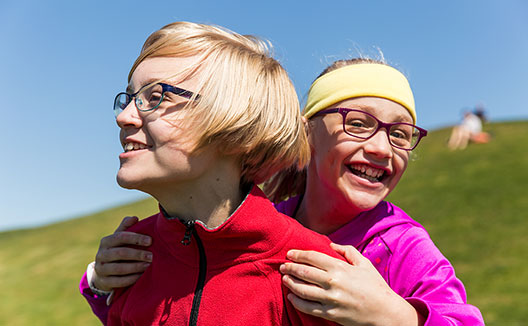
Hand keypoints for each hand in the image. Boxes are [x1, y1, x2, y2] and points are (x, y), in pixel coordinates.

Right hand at [92, 216, 152, 290]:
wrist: (103, 272)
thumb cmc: (117, 250)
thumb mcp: (120, 238)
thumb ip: (126, 227)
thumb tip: (135, 218)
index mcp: (106, 241)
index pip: (120, 237)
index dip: (136, 238)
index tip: (150, 241)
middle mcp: (101, 255)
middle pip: (120, 253)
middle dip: (138, 254)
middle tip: (152, 256)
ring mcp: (101, 269)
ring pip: (119, 268)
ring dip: (136, 267)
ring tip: (148, 266)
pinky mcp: (104, 282)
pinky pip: (119, 282)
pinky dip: (131, 279)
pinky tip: (141, 276)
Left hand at [280, 243, 423, 325]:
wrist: (386, 313)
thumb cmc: (375, 286)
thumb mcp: (364, 264)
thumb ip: (348, 251)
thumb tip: (331, 244)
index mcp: (340, 268)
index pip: (312, 257)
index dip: (298, 254)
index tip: (290, 254)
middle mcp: (333, 282)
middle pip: (304, 272)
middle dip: (290, 268)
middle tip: (283, 266)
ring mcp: (331, 299)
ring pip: (302, 290)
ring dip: (290, 283)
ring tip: (285, 279)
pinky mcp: (331, 314)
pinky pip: (308, 308)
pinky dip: (296, 302)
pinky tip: (291, 297)